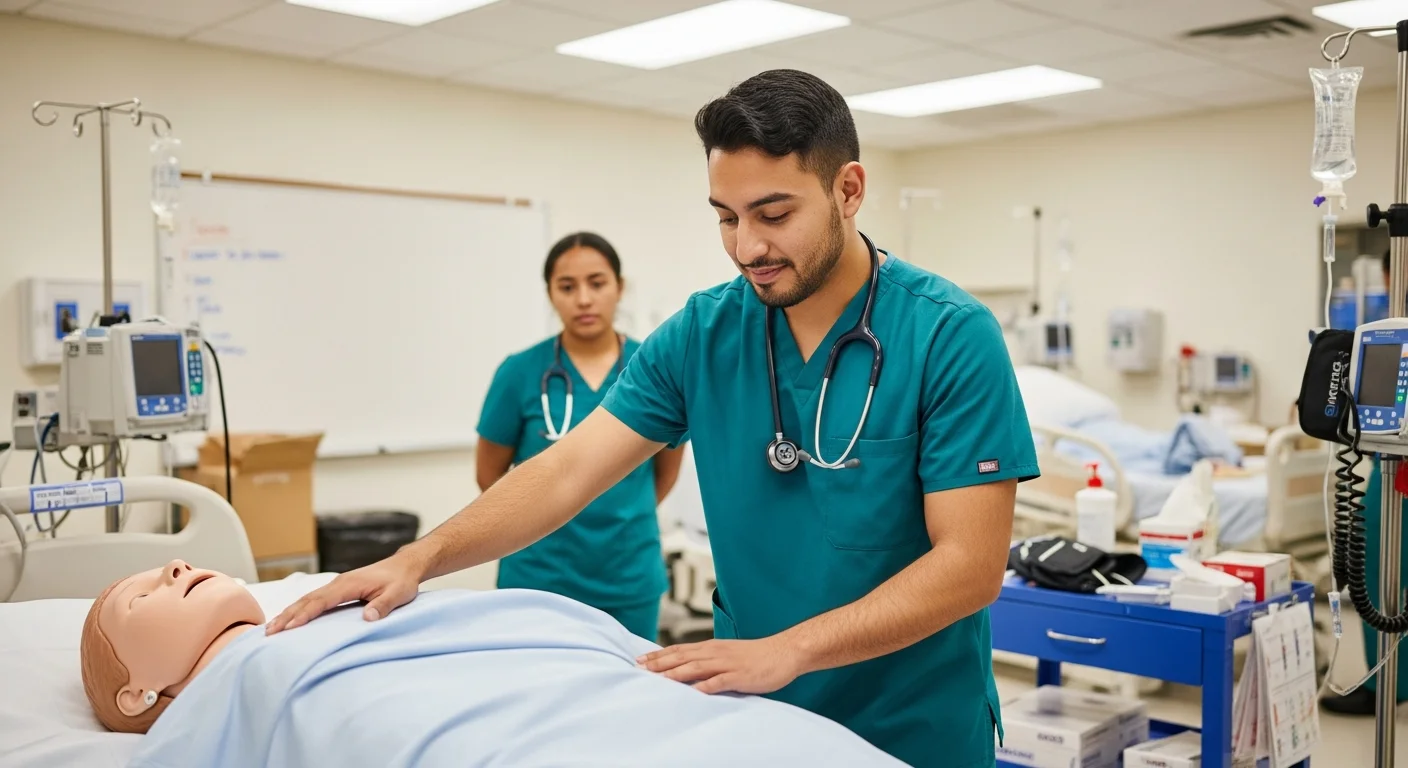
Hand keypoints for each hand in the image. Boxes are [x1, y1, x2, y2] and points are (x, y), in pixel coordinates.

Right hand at [265, 553, 422, 634]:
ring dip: (289, 613)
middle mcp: (338, 583)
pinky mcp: (339, 590)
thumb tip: (368, 618)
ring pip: (307, 599)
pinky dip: (299, 609)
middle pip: (307, 600)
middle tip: (269, 632)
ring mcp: (337, 585)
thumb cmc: (402, 581)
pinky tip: (291, 619)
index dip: (305, 614)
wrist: (405, 566)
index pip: (321, 601)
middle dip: (287, 615)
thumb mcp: (399, 594)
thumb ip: (384, 605)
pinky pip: (314, 600)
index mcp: (349, 584)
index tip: (289, 627)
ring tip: (271, 628)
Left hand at [636, 637, 805, 694]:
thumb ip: (709, 661)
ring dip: (676, 673)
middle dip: (660, 663)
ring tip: (659, 679)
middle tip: (640, 668)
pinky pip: (720, 681)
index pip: (679, 650)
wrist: (784, 652)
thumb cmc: (756, 656)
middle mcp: (716, 653)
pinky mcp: (740, 675)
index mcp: (712, 647)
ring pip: (696, 667)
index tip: (641, 660)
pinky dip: (705, 686)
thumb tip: (688, 669)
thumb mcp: (728, 654)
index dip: (659, 655)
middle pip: (682, 656)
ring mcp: (727, 664)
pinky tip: (693, 692)